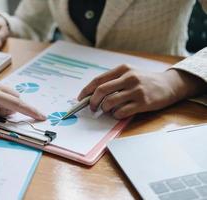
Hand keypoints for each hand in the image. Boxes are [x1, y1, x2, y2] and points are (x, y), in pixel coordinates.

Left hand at [78, 64, 205, 118]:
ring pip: (110, 102)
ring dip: (104, 109)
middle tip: (91, 108)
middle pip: (101, 91)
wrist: (169, 84)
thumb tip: (92, 93)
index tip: (80, 98)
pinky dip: (115, 115)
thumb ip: (114, 80)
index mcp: (123, 69)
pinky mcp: (143, 103)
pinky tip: (118, 113)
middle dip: (92, 102)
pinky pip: (121, 112)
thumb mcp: (130, 73)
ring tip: (107, 110)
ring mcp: (136, 90)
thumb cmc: (145, 80)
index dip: (86, 90)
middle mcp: (129, 78)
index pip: (98, 80)